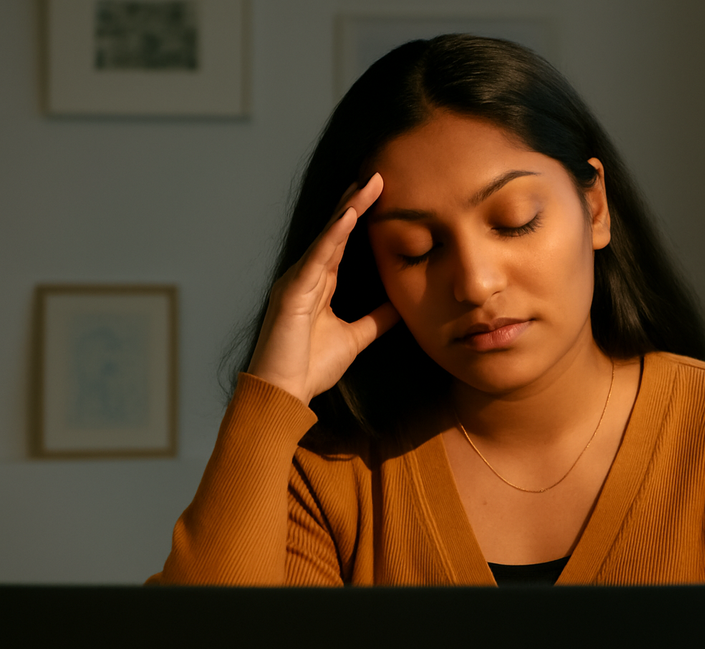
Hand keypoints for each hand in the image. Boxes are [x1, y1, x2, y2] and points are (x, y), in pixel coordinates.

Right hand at [246, 173, 399, 404]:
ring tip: (368, 185)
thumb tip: (400, 308)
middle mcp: (305, 276)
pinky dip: (333, 235)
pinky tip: (348, 216)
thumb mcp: (355, 338)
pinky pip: (316, 257)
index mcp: (319, 284)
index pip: (342, 241)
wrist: (283, 394)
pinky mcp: (292, 292)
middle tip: (377, 176)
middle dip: (354, 202)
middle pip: (334, 231)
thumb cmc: (309, 367)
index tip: (380, 193)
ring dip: (347, 209)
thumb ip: (375, 320)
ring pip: (326, 237)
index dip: (359, 217)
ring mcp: (296, 281)